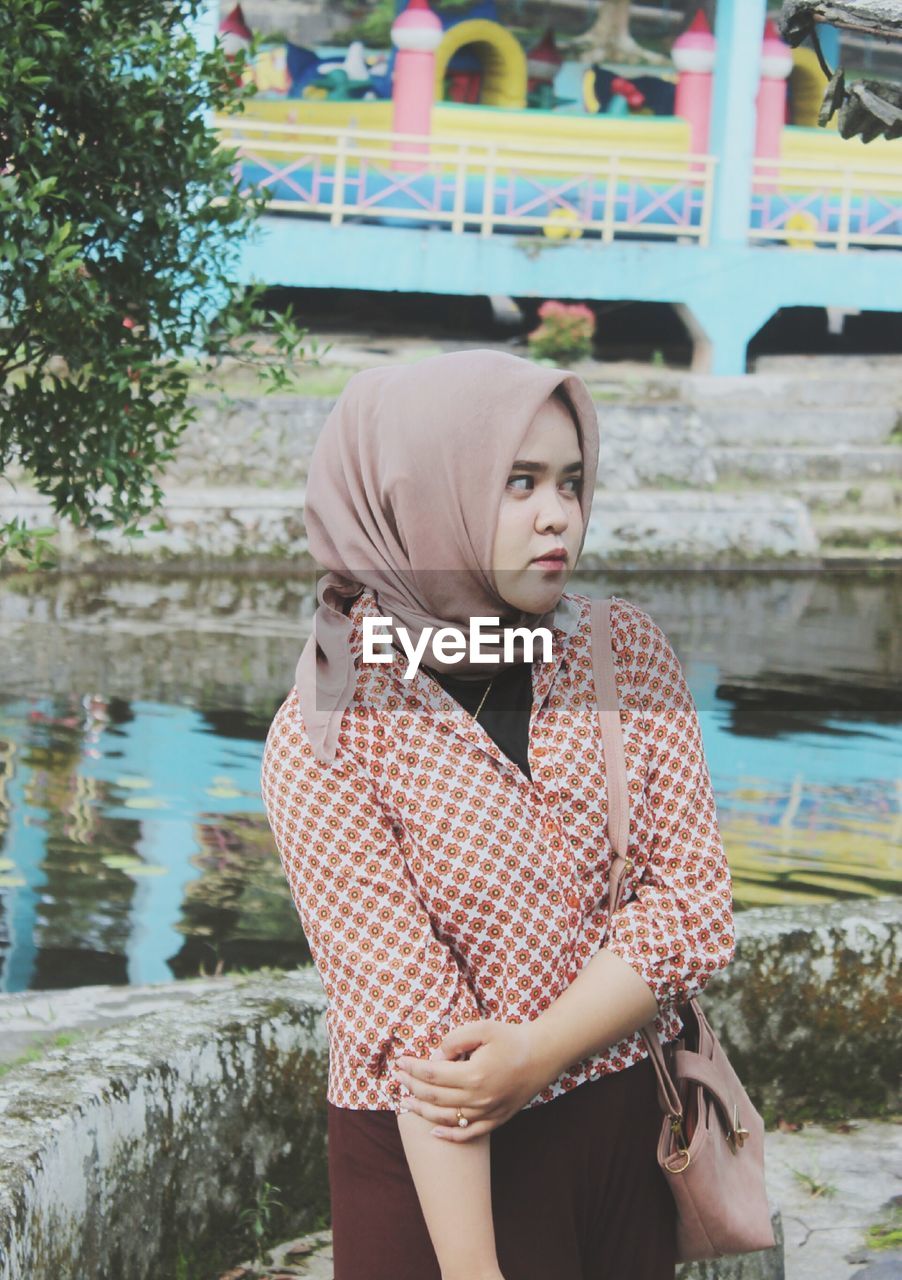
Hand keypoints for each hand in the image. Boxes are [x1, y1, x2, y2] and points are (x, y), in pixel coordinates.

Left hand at [392, 1019, 551, 1142]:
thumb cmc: (512, 1038)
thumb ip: (455, 1039)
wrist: (543, 1055)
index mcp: (474, 1074)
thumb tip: (435, 1055)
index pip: (433, 1074)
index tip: (400, 1061)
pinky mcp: (497, 1119)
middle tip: (397, 1078)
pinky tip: (434, 1131)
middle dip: (412, 1087)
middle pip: (435, 1097)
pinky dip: (450, 1135)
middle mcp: (479, 1098)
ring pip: (447, 1118)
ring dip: (423, 1111)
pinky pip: (469, 1133)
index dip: (413, 1068)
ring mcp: (488, 1112)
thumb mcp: (483, 1028)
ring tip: (405, 1103)